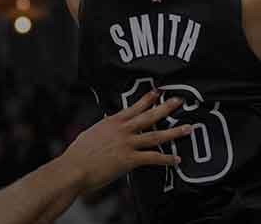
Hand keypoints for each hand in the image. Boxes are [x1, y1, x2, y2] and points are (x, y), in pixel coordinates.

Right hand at [63, 92, 190, 190]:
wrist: (73, 169)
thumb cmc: (77, 155)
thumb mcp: (90, 134)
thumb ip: (103, 129)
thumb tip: (106, 125)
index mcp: (112, 123)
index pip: (134, 107)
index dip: (148, 99)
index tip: (158, 91)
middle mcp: (122, 130)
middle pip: (149, 116)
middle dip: (166, 108)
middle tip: (180, 101)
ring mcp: (127, 144)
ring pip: (155, 135)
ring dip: (174, 132)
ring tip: (188, 128)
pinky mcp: (129, 160)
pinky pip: (152, 158)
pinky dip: (166, 159)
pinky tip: (176, 159)